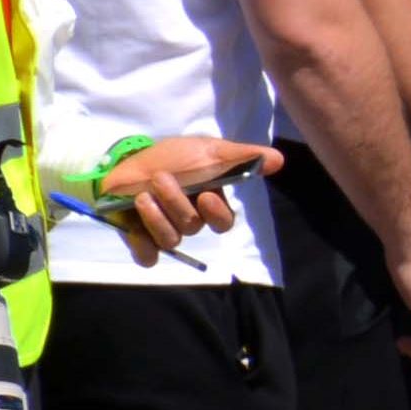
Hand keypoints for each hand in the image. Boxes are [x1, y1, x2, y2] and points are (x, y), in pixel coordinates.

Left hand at [96, 137, 276, 264]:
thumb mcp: (209, 152)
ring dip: (156, 219)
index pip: (222, 223)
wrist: (131, 157)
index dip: (216, 214)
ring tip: (142, 196)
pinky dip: (143, 247)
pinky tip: (135, 228)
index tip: (206, 196)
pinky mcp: (139, 238)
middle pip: (192, 227)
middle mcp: (188, 222)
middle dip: (175, 203)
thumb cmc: (174, 157)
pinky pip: (147, 258)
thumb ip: (241, 158)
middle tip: (160, 178)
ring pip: (171, 242)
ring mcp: (163, 232)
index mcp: (209, 205)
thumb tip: (279, 160)